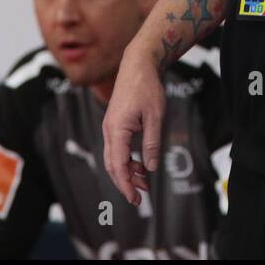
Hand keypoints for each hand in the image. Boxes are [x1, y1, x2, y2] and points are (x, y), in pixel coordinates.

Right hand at [101, 44, 165, 205]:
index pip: (118, 165)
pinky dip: (128, 160)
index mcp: (117, 130)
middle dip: (126, 183)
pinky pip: (118, 148)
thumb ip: (151, 143)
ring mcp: (110, 127)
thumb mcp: (155, 117)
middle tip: (140, 198)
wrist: (137, 65)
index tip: (135, 199)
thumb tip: (150, 168)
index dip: (126, 184)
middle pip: (113, 165)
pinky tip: (141, 165)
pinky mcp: (115, 124)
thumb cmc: (147, 88)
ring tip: (145, 183)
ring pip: (114, 158)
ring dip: (128, 172)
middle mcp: (109, 130)